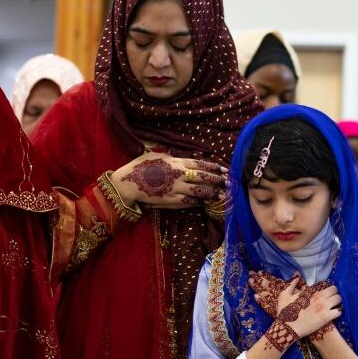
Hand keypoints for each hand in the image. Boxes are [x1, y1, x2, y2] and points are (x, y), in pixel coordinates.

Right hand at [110, 153, 226, 208]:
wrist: (127, 184)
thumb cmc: (140, 167)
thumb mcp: (157, 156)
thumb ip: (172, 156)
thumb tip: (181, 156)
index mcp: (177, 162)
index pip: (201, 164)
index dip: (214, 167)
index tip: (225, 170)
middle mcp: (180, 175)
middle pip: (204, 178)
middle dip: (218, 181)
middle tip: (230, 183)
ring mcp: (177, 189)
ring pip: (200, 191)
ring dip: (213, 193)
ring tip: (223, 195)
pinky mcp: (172, 201)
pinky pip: (190, 202)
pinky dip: (199, 202)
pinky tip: (207, 203)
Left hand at [250, 270, 302, 316]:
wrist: (306, 320)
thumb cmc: (307, 305)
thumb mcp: (306, 291)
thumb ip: (299, 282)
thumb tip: (296, 272)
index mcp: (286, 289)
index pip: (274, 280)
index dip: (267, 276)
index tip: (259, 271)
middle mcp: (279, 295)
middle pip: (267, 286)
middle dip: (259, 279)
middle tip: (250, 273)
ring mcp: (275, 304)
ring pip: (264, 294)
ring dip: (257, 287)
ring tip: (250, 281)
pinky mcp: (274, 313)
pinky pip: (265, 306)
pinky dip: (260, 301)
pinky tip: (255, 296)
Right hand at [275, 279, 341, 338]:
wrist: (287, 328)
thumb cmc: (284, 312)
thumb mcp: (284, 295)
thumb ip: (291, 284)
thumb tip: (297, 276)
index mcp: (310, 291)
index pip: (325, 284)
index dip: (327, 288)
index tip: (327, 292)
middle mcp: (319, 297)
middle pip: (335, 290)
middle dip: (334, 293)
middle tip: (332, 298)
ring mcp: (323, 307)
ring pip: (339, 299)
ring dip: (338, 302)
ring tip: (335, 306)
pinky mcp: (326, 317)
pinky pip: (339, 312)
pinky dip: (338, 312)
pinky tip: (334, 314)